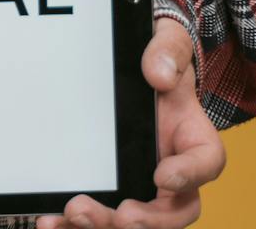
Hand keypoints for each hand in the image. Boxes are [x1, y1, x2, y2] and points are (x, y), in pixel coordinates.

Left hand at [37, 17, 225, 228]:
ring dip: (104, 226)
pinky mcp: (111, 192)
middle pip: (171, 212)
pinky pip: (99, 218)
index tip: (162, 175)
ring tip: (73, 215)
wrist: (137, 70)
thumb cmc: (158, 62)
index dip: (189, 176)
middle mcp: (174, 174)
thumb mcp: (167, 43)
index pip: (206, 164)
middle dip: (145, 221)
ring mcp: (142, 187)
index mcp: (195, 140)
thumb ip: (168, 52)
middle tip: (120, 216)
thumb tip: (158, 74)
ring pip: (133, 223)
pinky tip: (49, 221)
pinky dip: (74, 226)